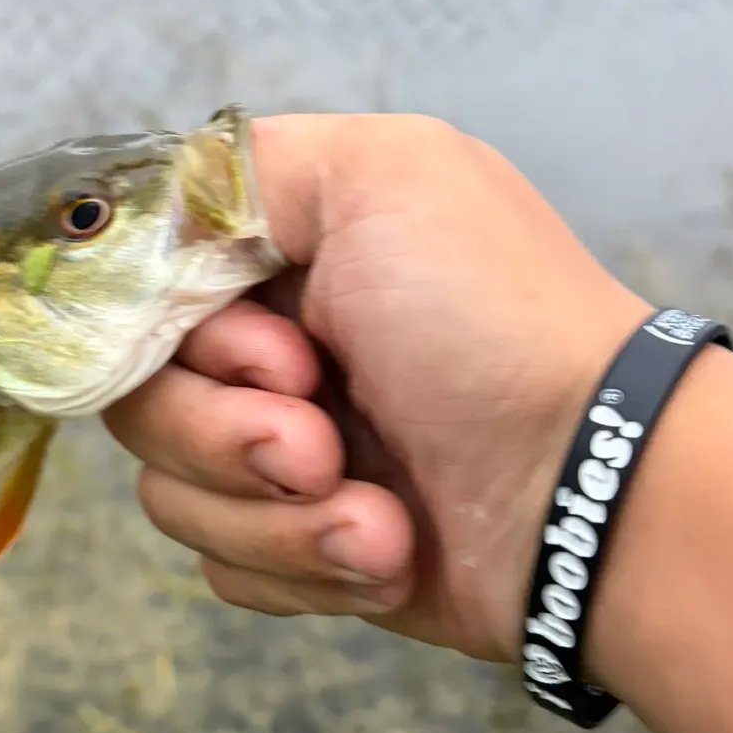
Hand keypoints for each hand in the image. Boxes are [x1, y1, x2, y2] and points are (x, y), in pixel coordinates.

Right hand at [104, 114, 650, 663]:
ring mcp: (278, 446)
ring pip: (169, 487)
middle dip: (228, 430)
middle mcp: (268, 338)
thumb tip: (137, 222)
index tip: (281, 351)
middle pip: (139, 392)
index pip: (141, 281)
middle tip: (321, 437)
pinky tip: (385, 546)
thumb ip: (238, 169)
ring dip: (274, 511)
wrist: (595, 495)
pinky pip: (220, 562)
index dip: (180, 329)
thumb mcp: (378, 174)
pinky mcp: (296, 541)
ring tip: (377, 515)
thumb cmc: (490, 318)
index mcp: (277, 247)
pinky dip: (299, 563)